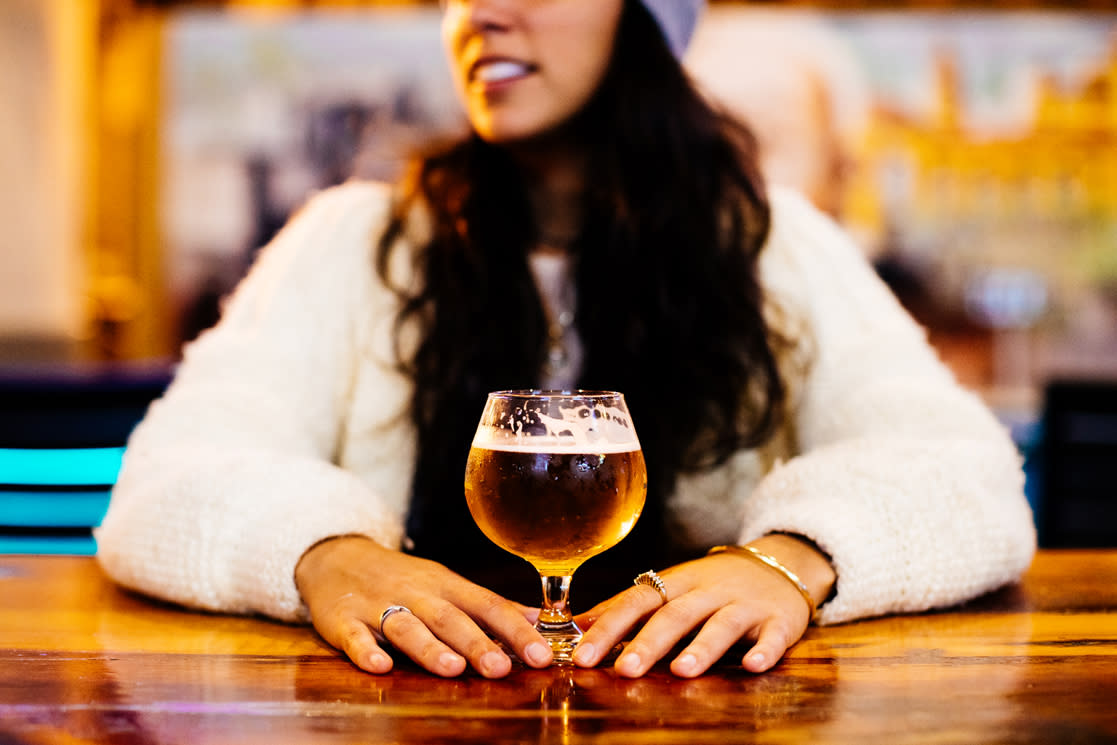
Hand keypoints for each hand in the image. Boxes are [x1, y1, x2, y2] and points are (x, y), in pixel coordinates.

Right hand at [294, 535, 552, 677]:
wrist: (338, 557)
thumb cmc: (404, 580)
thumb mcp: (449, 586)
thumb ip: (491, 608)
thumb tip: (542, 622)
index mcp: (448, 587)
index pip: (489, 606)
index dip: (517, 631)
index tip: (542, 656)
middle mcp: (418, 594)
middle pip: (450, 618)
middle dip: (477, 643)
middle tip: (501, 669)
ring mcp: (379, 606)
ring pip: (407, 626)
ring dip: (429, 648)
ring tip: (452, 669)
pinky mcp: (344, 620)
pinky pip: (355, 636)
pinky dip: (366, 651)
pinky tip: (379, 666)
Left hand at [571, 534, 834, 677]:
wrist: (780, 563)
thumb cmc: (713, 585)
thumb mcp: (671, 588)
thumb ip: (628, 608)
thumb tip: (576, 626)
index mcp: (676, 582)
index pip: (637, 601)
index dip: (609, 626)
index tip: (583, 655)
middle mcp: (708, 590)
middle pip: (675, 614)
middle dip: (648, 642)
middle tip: (624, 670)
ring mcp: (745, 604)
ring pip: (721, 624)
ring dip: (702, 647)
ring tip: (681, 670)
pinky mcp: (779, 619)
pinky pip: (773, 635)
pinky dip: (765, 649)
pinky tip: (755, 666)